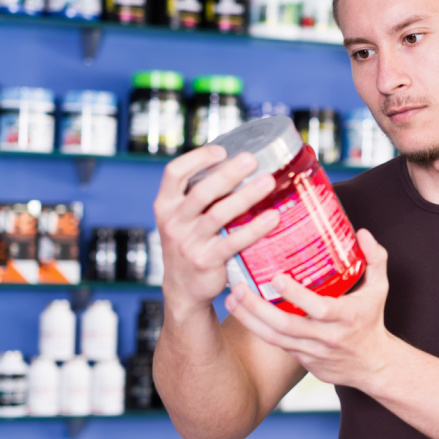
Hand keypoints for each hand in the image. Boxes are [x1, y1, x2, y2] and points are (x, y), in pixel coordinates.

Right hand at [153, 146, 280, 314]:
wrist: (183, 288)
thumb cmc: (190, 243)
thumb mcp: (184, 217)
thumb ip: (201, 195)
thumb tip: (240, 164)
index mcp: (166, 205)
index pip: (173, 173)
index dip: (197, 159)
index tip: (222, 150)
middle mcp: (173, 222)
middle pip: (201, 192)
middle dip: (227, 174)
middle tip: (252, 160)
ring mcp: (188, 243)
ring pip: (218, 215)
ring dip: (245, 197)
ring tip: (268, 182)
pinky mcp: (205, 261)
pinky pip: (233, 242)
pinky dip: (254, 229)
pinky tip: (272, 218)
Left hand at [223, 229, 392, 388]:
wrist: (374, 366)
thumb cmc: (372, 321)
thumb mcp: (380, 288)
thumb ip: (375, 258)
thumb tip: (362, 232)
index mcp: (347, 316)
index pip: (318, 308)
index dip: (296, 295)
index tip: (276, 277)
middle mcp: (328, 337)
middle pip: (286, 326)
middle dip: (257, 308)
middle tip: (238, 288)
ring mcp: (313, 351)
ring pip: (275, 339)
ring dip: (249, 320)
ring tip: (230, 300)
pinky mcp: (303, 361)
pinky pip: (277, 345)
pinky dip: (258, 329)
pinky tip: (242, 313)